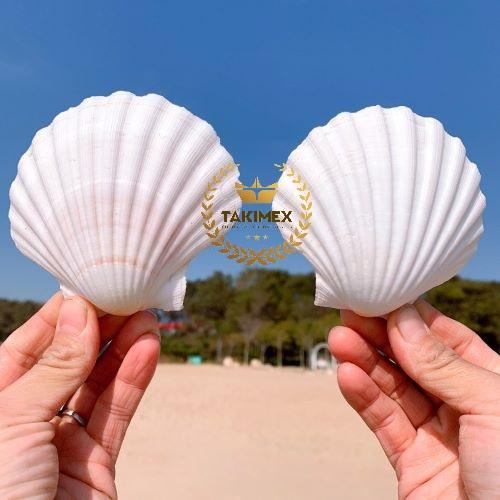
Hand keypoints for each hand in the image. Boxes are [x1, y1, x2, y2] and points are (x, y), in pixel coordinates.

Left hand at [0, 293, 159, 498]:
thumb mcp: (13, 423)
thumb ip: (53, 369)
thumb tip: (77, 313)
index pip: (28, 347)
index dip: (61, 316)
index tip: (90, 288)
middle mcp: (26, 420)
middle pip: (70, 361)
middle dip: (101, 328)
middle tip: (129, 296)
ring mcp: (61, 442)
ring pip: (99, 384)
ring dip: (125, 349)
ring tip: (147, 316)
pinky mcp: (95, 464)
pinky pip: (116, 413)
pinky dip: (134, 380)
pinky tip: (148, 349)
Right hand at [329, 300, 499, 499]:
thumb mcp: (493, 407)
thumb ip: (444, 365)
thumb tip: (404, 320)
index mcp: (494, 386)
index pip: (449, 340)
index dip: (414, 317)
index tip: (383, 297)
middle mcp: (465, 407)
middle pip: (414, 361)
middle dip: (380, 336)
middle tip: (350, 312)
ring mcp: (437, 436)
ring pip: (394, 389)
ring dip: (364, 362)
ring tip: (339, 339)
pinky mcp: (412, 463)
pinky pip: (384, 423)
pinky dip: (363, 398)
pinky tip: (347, 375)